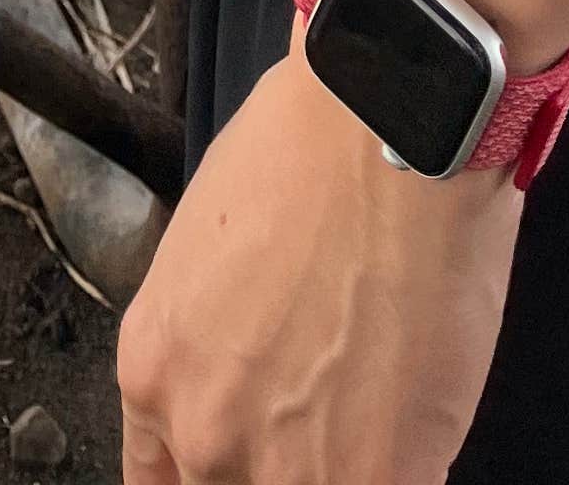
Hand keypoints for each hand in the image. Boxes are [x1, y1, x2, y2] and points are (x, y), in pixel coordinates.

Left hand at [117, 48, 521, 484]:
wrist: (388, 121)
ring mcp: (288, 469)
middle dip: (276, 459)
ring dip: (343, 464)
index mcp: (155, 371)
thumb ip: (213, 344)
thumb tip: (249, 381)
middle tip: (319, 412)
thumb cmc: (309, 151)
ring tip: (375, 405)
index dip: (206, 472)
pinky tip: (414, 416)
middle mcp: (203, 433)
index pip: (159, 482)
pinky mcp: (378, 478)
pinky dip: (401, 467)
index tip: (244, 457)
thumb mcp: (207, 250)